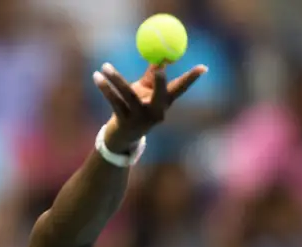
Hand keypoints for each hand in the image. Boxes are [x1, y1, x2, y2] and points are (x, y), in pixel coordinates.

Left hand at [93, 62, 207, 151]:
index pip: (180, 89)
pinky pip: (114, 101)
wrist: (122, 136)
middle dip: (161, 81)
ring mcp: (140, 119)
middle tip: (158, 68)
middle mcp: (155, 112)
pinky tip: (97, 77)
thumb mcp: (145, 92)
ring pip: (128, 95)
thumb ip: (152, 75)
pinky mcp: (124, 122)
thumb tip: (161, 54)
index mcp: (164, 103)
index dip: (192, 79)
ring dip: (116, 79)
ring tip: (105, 66)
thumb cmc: (136, 108)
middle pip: (161, 94)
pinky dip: (105, 88)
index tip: (203, 67)